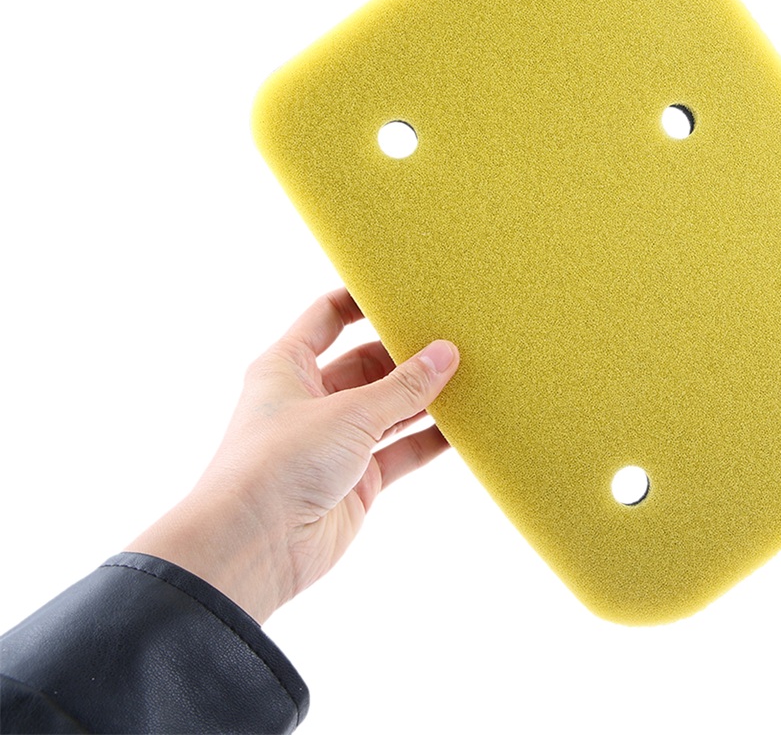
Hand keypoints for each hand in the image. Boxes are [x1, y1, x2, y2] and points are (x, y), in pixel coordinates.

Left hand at [130, 288, 458, 621]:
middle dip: (407, 354)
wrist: (252, 549)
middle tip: (455, 337)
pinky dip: (428, 439)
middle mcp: (310, 399)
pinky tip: (463, 427)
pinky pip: (400, 451)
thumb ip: (403, 386)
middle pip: (367, 364)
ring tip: (470, 376)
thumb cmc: (278, 464)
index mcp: (288, 366)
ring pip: (388, 409)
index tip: (404, 288)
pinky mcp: (355, 480)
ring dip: (424, 397)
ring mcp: (334, 442)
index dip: (362, 301)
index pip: (327, 317)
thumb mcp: (348, 412)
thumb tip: (447, 353)